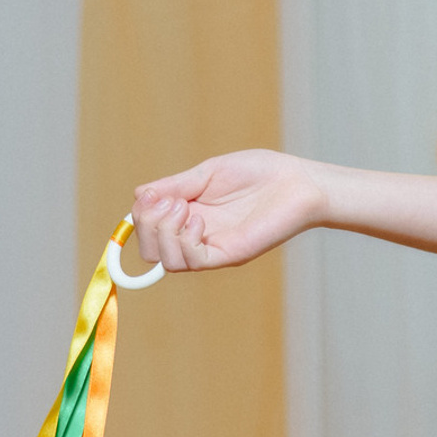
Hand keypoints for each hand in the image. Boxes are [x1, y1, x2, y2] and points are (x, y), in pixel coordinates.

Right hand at [131, 149, 324, 273]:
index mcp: (189, 215)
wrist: (298, 181)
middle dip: (147, 224)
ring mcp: (213, 248)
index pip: (147, 231)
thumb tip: (139, 196)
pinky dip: (185, 240)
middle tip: (171, 201)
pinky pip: (192, 262)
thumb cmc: (259, 173)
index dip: (139, 215)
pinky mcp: (230, 254)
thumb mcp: (207, 174)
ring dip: (163, 232)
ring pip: (166, 262)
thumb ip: (175, 186)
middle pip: (150, 251)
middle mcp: (197, 237)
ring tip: (185, 208)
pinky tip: (200, 220)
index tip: (152, 194)